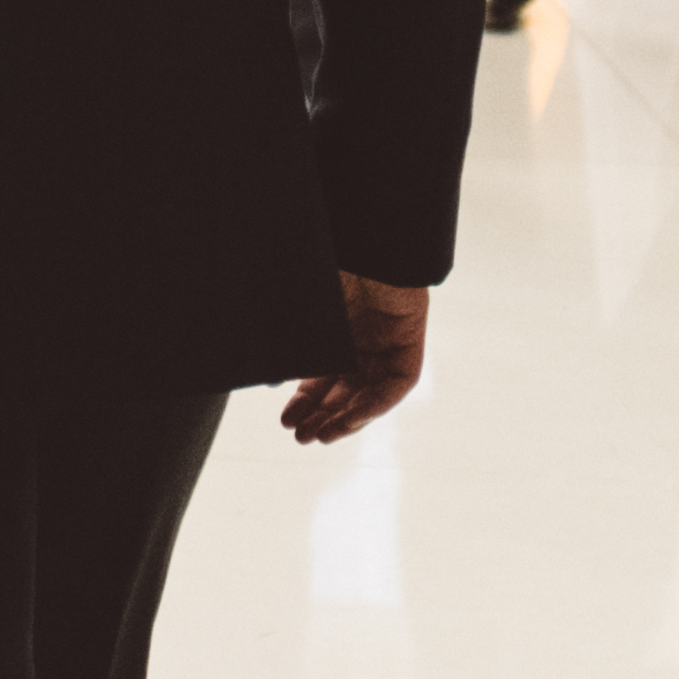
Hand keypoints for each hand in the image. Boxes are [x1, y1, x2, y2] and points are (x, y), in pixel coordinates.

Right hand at [281, 275, 427, 443]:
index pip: (321, 378)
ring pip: (370, 395)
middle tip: (300, 437)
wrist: (365, 241)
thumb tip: (270, 383)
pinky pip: (397, 386)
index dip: (304, 402)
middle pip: (344, 392)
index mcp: (334, 333)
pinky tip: (351, 418)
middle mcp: (360, 342)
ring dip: (347, 419)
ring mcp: (386, 344)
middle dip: (322, 416)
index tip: (286, 421)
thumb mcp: (301, 314)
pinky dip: (375, 404)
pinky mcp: (409, 342)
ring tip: (322, 436)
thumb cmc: (328, 268)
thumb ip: (290, 349)